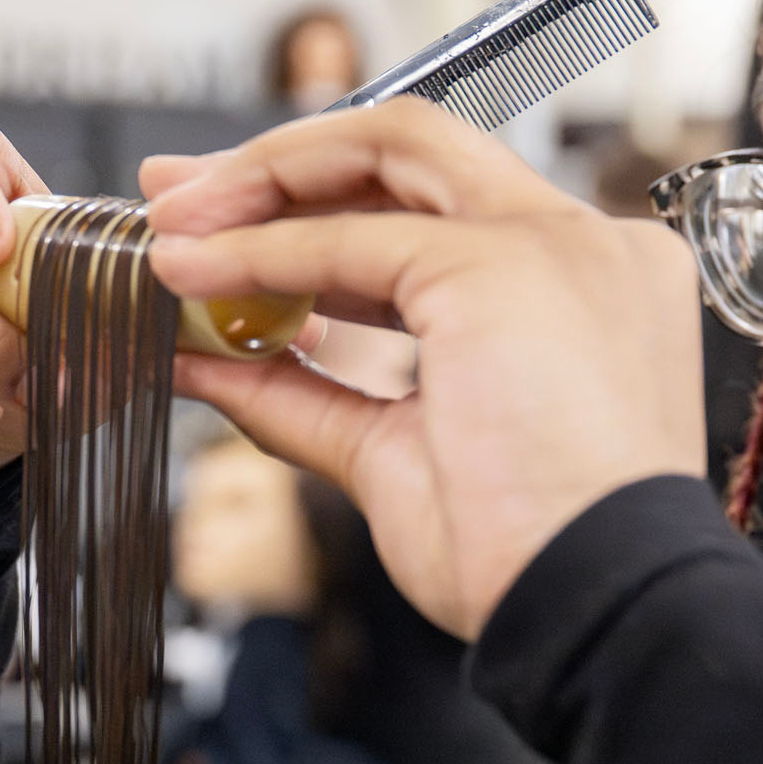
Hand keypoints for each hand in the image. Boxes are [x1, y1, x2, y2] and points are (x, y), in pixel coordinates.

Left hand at [143, 99, 706, 638]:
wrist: (593, 616)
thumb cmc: (521, 560)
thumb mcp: (391, 457)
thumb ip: (303, 396)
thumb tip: (208, 360)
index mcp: (577, 285)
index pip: (435, 205)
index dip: (320, 206)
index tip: (223, 231)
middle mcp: (578, 244)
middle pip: (413, 147)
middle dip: (280, 161)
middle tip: (174, 196)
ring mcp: (549, 243)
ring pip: (389, 148)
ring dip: (264, 182)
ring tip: (169, 229)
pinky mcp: (499, 267)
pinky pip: (349, 238)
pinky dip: (260, 252)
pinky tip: (194, 276)